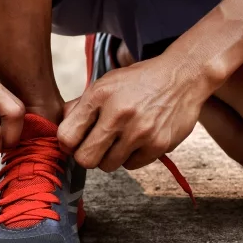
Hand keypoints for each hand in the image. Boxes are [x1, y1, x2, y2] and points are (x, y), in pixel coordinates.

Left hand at [58, 55, 209, 170]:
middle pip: (85, 159)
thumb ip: (80, 106)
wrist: (182, 77)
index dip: (68, 143)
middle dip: (87, 155)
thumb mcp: (106, 84)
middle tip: (96, 146)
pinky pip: (131, 165)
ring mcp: (140, 131)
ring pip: (108, 165)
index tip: (76, 141)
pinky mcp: (158, 144)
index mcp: (99, 95)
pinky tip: (138, 139)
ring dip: (110, 157)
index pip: (67, 137)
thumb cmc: (138, 81)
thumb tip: (60, 131)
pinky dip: (131, 157)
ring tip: (120, 139)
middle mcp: (118, 113)